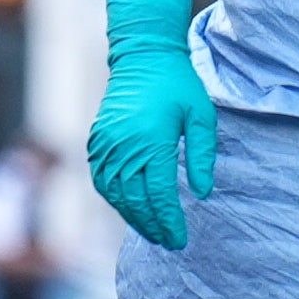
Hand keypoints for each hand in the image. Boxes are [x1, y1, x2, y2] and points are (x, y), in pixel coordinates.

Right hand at [86, 0, 218, 253]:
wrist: (143, 55)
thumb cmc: (178, 84)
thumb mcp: (201, 116)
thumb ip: (201, 156)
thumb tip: (201, 194)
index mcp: (153, 141)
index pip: (160, 195)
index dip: (170, 221)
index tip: (180, 238)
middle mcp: (125, 146)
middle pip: (136, 200)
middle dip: (153, 226)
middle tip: (169, 243)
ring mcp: (107, 144)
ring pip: (116, 194)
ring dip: (133, 217)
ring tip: (151, 232)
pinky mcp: (98, 140)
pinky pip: (102, 180)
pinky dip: (115, 199)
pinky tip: (129, 209)